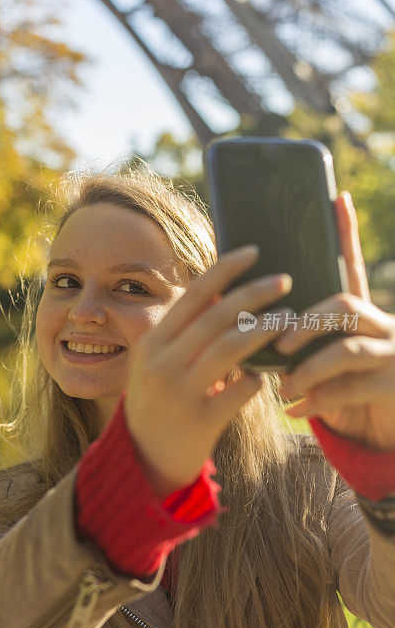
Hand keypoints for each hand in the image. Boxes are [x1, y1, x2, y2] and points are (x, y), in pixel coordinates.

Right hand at [124, 246, 293, 497]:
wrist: (142, 459)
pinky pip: (240, 391)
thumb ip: (183, 331)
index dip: (226, 270)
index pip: (193, 295)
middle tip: (284, 281)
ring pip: (231, 348)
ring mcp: (179, 393)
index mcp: (151, 342)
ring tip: (289, 319)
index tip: (253, 252)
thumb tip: (222, 292)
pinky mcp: (200, 422)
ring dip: (264, 329)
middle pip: (216, 317)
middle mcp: (161, 364)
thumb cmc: (157, 402)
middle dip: (255, 294)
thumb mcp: (155, 362)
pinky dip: (258, 378)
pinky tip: (267, 375)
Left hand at [276, 192, 394, 450]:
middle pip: (345, 303)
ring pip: (349, 348)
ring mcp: (391, 356)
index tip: (338, 197)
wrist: (384, 429)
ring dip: (309, 366)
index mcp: (362, 313)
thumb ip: (303, 337)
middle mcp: (382, 325)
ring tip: (282, 382)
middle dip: (306, 320)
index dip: (346, 233)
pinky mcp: (393, 388)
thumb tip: (247, 315)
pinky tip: (292, 408)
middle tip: (278, 341)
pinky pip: (350, 391)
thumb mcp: (326, 358)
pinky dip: (316, 401)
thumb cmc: (345, 388)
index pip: (350, 266)